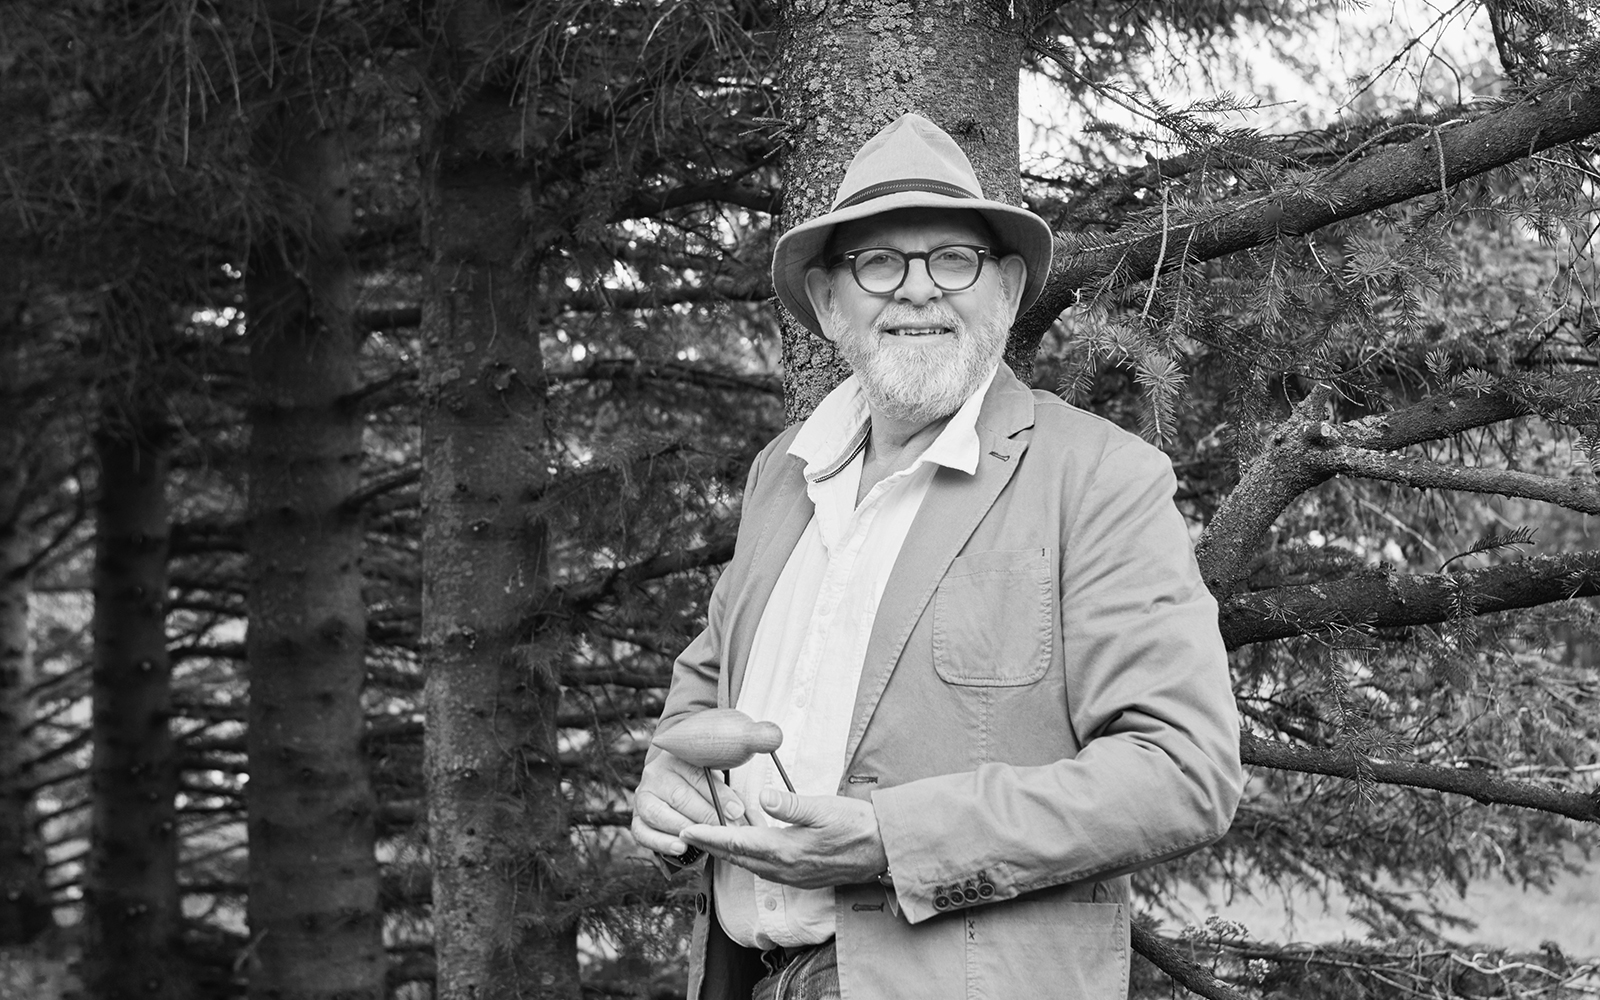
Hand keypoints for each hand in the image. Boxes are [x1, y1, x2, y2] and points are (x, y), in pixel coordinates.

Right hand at [631, 750, 745, 857]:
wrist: (668, 783)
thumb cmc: (696, 782)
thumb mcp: (709, 776)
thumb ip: (721, 790)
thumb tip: (737, 812)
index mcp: (675, 758)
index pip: (698, 776)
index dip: (719, 796)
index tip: (737, 812)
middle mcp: (655, 775)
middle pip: (679, 796)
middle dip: (705, 816)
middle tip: (724, 830)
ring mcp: (642, 797)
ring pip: (658, 813)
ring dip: (683, 828)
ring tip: (702, 839)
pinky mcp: (636, 818)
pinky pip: (642, 832)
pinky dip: (661, 842)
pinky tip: (680, 848)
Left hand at [680, 788, 888, 889]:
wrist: (886, 850)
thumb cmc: (858, 825)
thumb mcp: (825, 808)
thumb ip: (792, 805)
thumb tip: (764, 798)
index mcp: (787, 850)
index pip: (738, 843)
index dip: (709, 837)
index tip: (686, 831)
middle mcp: (786, 869)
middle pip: (739, 858)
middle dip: (712, 847)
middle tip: (688, 834)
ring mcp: (794, 876)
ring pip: (751, 866)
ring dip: (730, 853)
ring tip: (713, 839)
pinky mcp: (803, 877)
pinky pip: (766, 869)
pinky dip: (750, 858)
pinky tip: (750, 846)